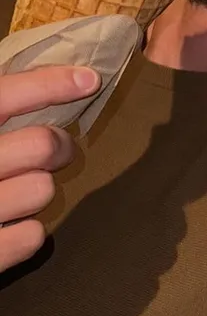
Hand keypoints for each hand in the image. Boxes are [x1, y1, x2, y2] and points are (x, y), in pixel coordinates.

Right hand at [0, 66, 98, 272]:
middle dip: (59, 145)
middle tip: (57, 150)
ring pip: (42, 189)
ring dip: (37, 188)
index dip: (49, 84)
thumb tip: (40, 84)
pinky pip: (32, 236)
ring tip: (18, 190)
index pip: (4, 95)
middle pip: (42, 145)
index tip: (89, 80)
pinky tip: (9, 226)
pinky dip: (26, 233)